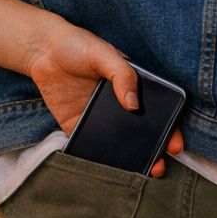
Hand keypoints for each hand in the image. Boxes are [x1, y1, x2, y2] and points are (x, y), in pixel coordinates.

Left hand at [23, 19, 183, 176]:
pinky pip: (90, 145)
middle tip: (159, 165)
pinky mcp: (78, 126)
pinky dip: (97, 157)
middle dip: (153, 149)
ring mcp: (100, 117)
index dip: (169, 127)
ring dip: (128, 158)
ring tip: (137, 172)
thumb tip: (133, 104)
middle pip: (141, 130)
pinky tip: (106, 169)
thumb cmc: (78, 45)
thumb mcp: (104, 53)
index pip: (157, 109)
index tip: (174, 143)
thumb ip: (122, 74)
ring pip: (118, 142)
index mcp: (132, 85)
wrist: (42, 50)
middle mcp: (119, 104)